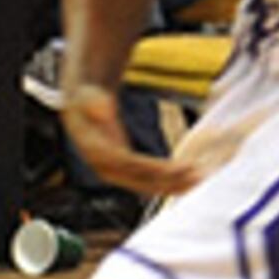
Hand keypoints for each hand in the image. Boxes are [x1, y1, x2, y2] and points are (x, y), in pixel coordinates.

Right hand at [63, 82, 200, 198]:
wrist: (82, 104)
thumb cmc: (87, 98)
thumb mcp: (88, 94)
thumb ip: (94, 101)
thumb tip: (102, 107)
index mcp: (95, 151)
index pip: (128, 164)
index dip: (153, 168)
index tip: (176, 168)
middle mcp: (103, 167)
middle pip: (139, 179)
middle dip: (167, 180)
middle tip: (194, 177)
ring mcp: (113, 171)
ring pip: (144, 184)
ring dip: (171, 184)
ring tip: (196, 180)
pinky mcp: (124, 171)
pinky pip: (146, 180)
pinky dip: (165, 182)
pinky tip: (184, 181)